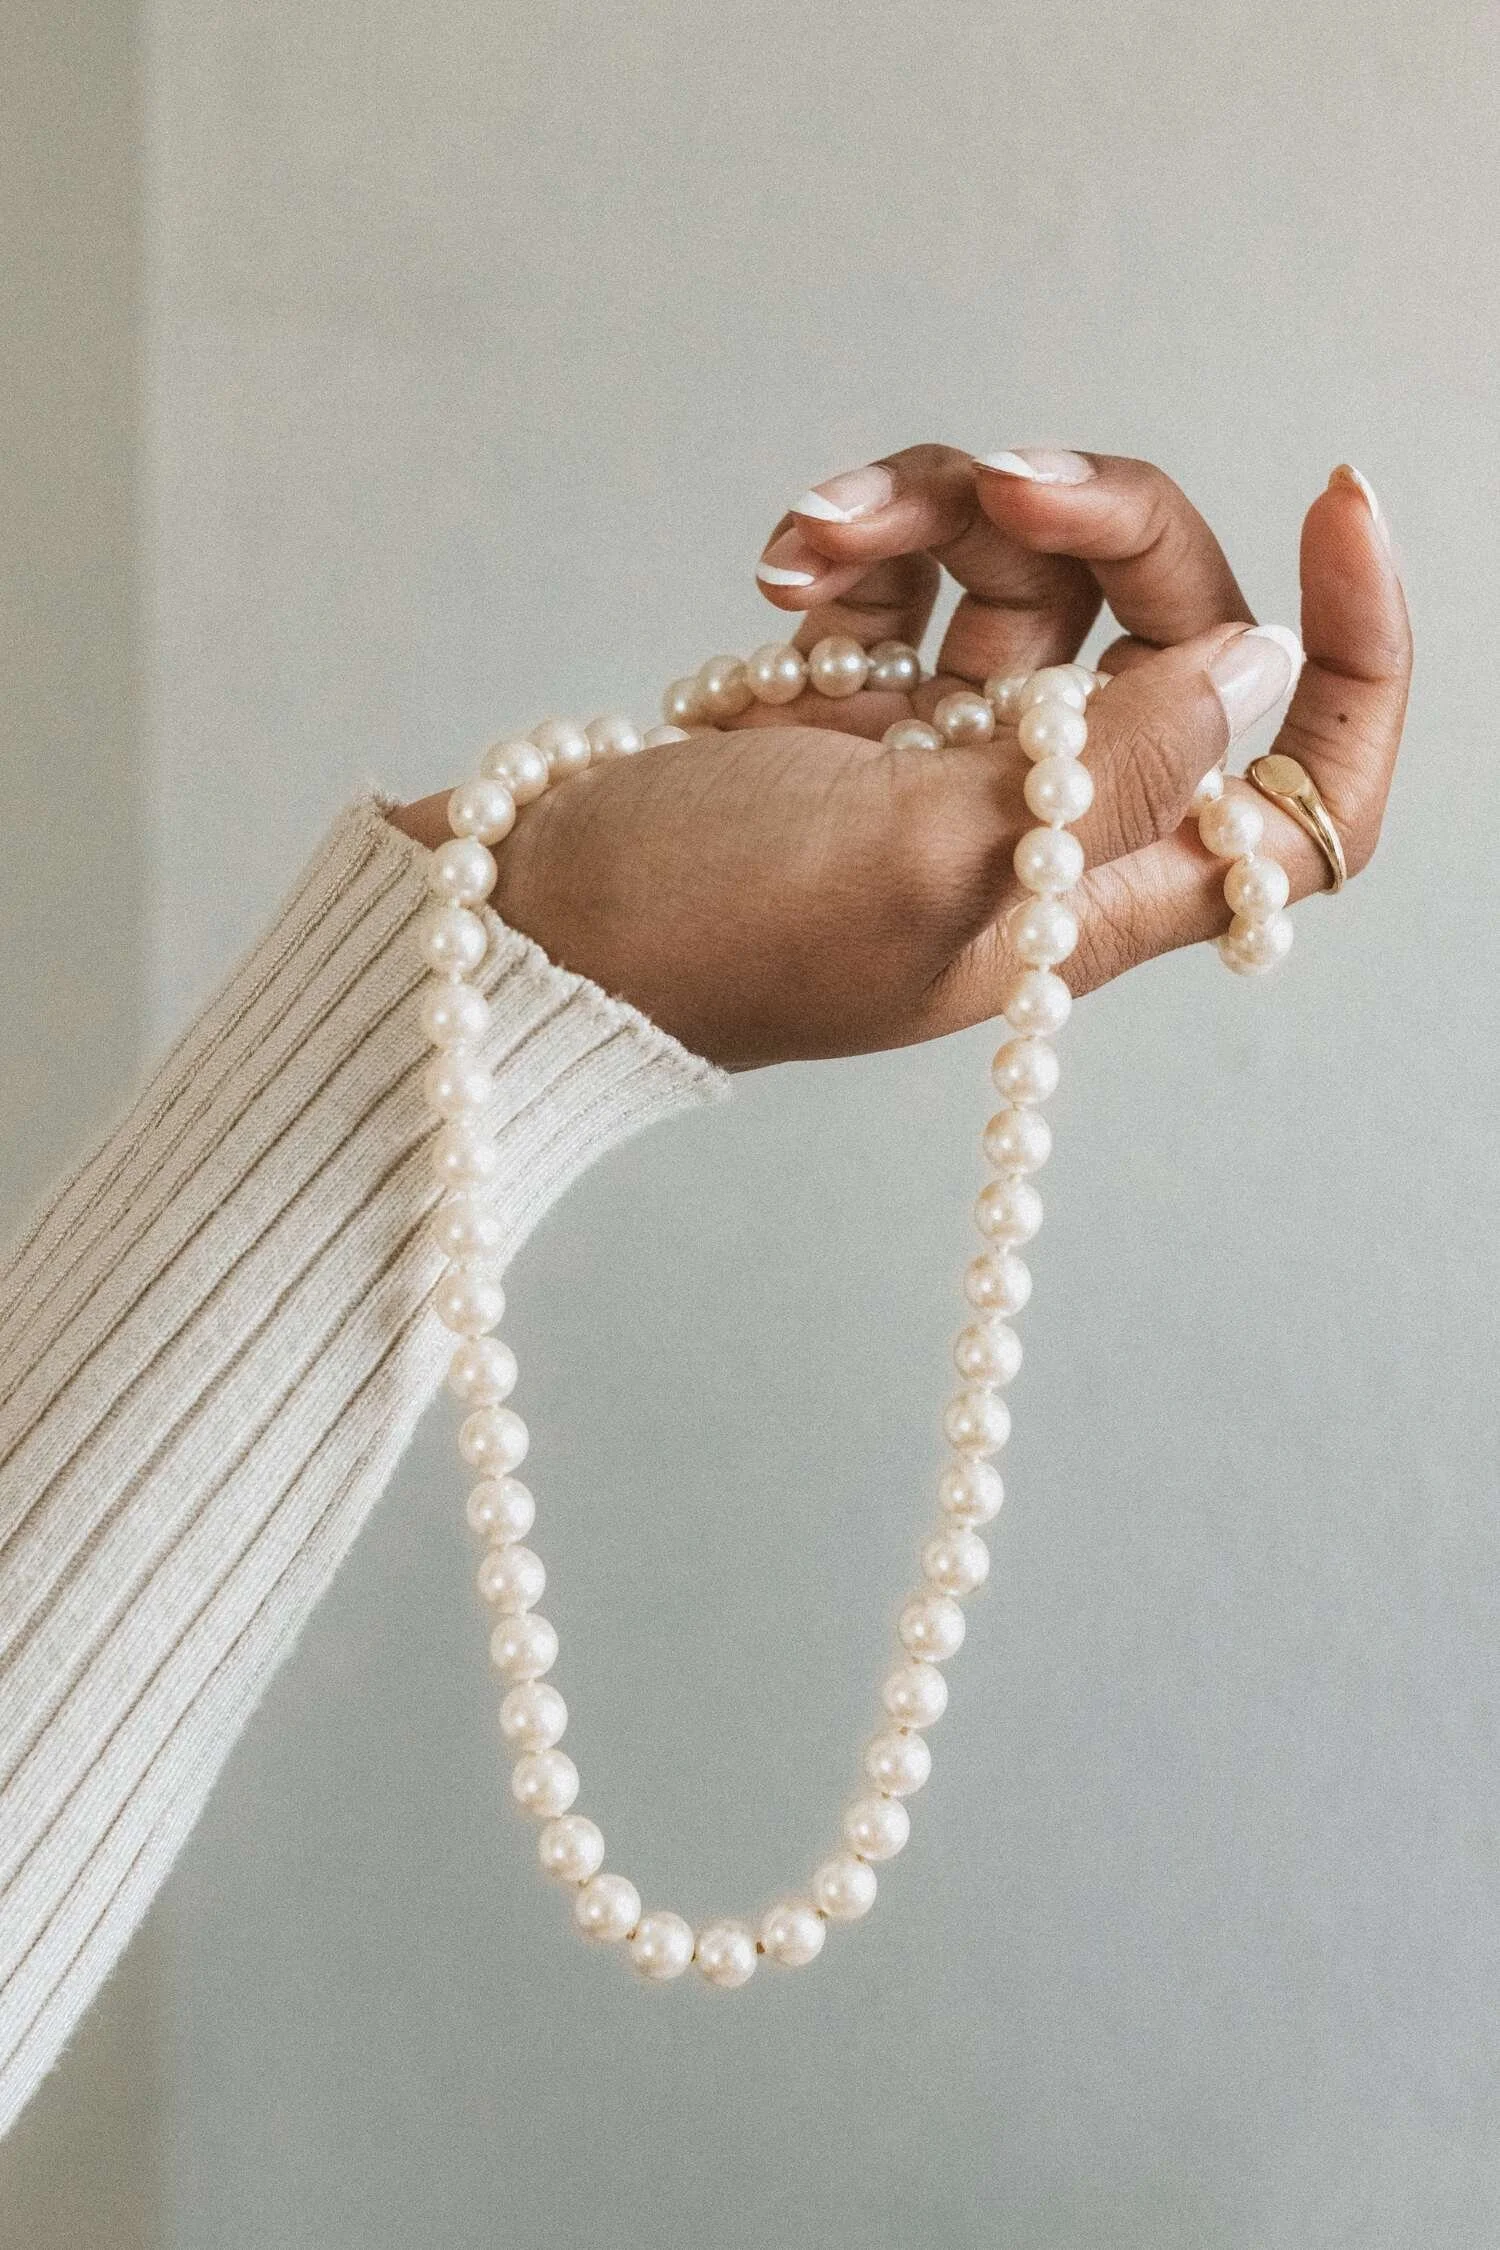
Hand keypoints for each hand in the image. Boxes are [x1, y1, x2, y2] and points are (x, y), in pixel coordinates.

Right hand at [390, 445, 1409, 1070]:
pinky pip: (920, 576)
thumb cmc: (703, 935)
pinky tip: (782, 557)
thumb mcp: (914, 861)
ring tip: (815, 531)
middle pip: (1167, 622)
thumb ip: (1101, 770)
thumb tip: (1255, 668)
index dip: (1358, 661)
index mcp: (1092, 891)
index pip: (1307, 800)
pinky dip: (863, 544)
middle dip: (1090, 518)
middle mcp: (1044, 819)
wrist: (526, 928)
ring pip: (1029, 570)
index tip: (1334, 507)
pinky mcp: (863, 700)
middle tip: (994, 481)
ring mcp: (952, 753)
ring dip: (935, 512)